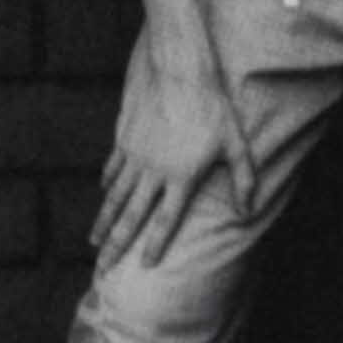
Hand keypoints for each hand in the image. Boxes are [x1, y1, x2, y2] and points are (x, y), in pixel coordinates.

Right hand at [94, 47, 255, 265]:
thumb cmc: (214, 107)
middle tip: (102, 269)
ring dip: (104, 222)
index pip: (166, 220)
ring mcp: (135, 157)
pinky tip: (105, 193)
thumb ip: (243, 179)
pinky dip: (108, 184)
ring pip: (115, 197)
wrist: (179, 73)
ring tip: (95, 242)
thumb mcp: (236, 143)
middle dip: (116, 245)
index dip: (155, 244)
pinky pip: (113, 168)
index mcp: (181, 176)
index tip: (145, 266)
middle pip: (131, 217)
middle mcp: (153, 172)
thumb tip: (248, 211)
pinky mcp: (124, 139)